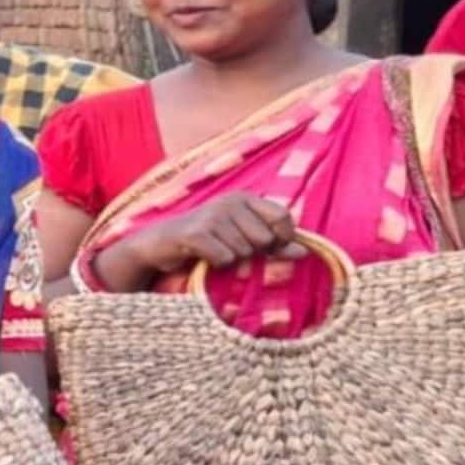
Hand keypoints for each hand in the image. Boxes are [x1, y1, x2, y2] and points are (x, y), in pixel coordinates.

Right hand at [100, 193, 300, 289]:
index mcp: (245, 198)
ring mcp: (213, 215)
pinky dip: (216, 265)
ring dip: (231, 261)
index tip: (270, 249)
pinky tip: (203, 258)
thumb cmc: (207, 243)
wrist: (160, 245)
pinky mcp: (196, 233)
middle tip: (229, 250)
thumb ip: (274, 244)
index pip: (283, 216)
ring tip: (214, 253)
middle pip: (265, 240)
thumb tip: (304, 252)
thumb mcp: (242, 240)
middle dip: (251, 254)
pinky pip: (224, 259)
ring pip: (244, 252)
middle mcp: (231, 202)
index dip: (283, 238)